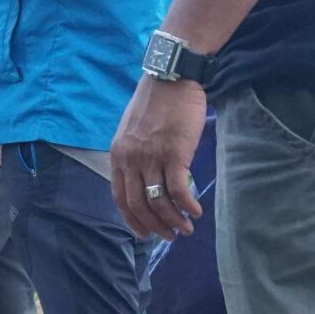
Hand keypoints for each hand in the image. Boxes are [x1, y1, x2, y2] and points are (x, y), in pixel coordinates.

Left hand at [111, 77, 206, 239]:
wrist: (171, 77)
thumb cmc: (156, 101)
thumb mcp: (132, 129)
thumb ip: (134, 153)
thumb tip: (146, 177)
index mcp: (118, 155)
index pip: (120, 198)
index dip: (133, 220)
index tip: (145, 232)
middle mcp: (131, 159)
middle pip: (139, 206)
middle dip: (154, 227)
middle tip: (169, 236)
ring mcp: (152, 158)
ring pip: (159, 202)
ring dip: (173, 221)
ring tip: (186, 229)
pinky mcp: (175, 154)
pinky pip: (179, 190)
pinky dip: (187, 206)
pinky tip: (196, 212)